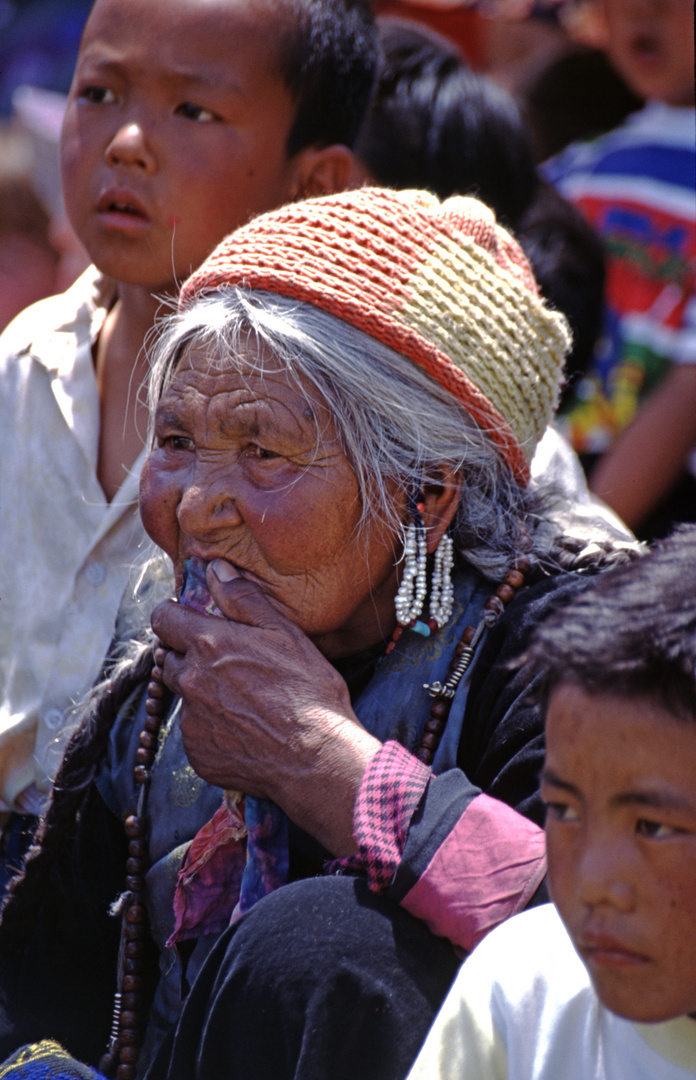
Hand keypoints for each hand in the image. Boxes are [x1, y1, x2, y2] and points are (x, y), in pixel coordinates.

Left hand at [150, 560, 379, 854]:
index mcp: (209, 644)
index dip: (175, 616)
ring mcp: (191, 721)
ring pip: (185, 698)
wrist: (317, 758)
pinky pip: (196, 734)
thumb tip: (215, 569)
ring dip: (202, 695)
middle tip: (228, 665)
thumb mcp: (284, 632)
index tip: (190, 621)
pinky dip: (213, 730)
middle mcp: (191, 681)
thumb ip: (244, 598)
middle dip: (191, 658)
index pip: (163, 618)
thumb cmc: (309, 690)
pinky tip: (245, 731)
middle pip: (170, 660)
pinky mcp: (197, 754)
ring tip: (243, 702)